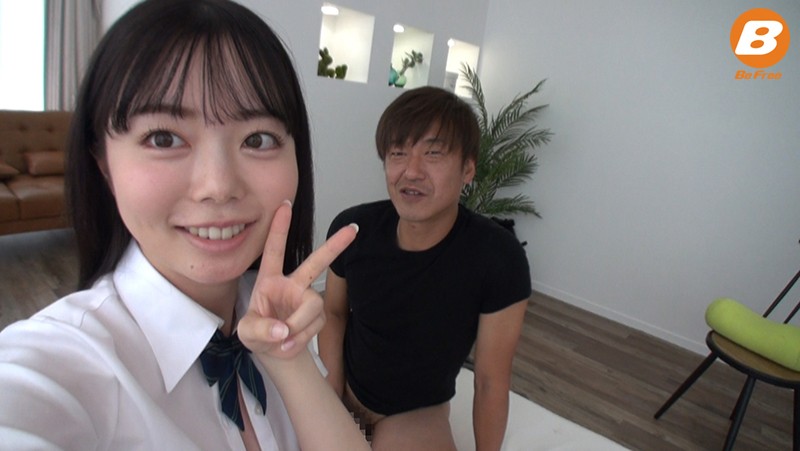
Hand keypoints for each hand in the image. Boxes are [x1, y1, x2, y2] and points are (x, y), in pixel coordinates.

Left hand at [238, 200, 356, 359]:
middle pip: (315, 262)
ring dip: (298, 326)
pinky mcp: (318, 316)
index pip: (274, 250)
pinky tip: (288, 345)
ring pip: (313, 305)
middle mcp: (292, 285)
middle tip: (353, 229)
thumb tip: (283, 330)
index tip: (285, 204)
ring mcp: (307, 299)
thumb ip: (261, 329)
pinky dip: (301, 339)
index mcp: (270, 280)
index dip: (279, 227)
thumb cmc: (256, 332)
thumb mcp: (247, 332)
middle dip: (334, 246)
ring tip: (282, 341)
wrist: (273, 351)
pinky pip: (315, 325)